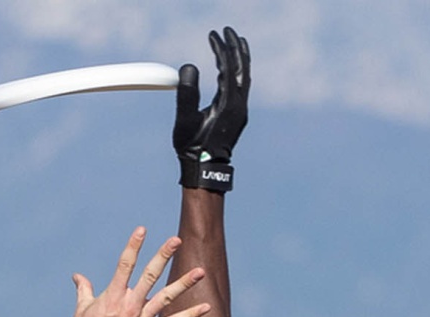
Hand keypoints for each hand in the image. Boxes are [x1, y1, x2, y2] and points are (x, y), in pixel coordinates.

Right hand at [64, 229, 209, 316]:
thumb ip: (84, 290)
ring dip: (184, 284)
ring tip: (200, 271)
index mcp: (112, 296)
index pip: (125, 265)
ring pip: (166, 298)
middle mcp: (129, 306)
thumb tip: (77, 276)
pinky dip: (189, 316)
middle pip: (150, 276)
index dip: (133, 246)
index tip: (142, 230)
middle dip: (163, 256)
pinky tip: (206, 308)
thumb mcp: (82, 310)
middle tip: (176, 240)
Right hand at [174, 26, 250, 188]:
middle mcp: (239, 105)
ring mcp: (241, 111)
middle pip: (241, 68)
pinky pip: (241, 87)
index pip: (227, 67)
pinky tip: (232, 69)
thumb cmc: (192, 149)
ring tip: (236, 43)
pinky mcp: (238, 116)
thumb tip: (189, 67)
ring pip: (244, 77)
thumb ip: (187, 94)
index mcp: (228, 104)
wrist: (205, 172)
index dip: (221, 48)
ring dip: (240, 58)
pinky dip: (238, 72)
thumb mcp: (185, 122)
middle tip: (228, 31)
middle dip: (235, 47)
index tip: (213, 34)